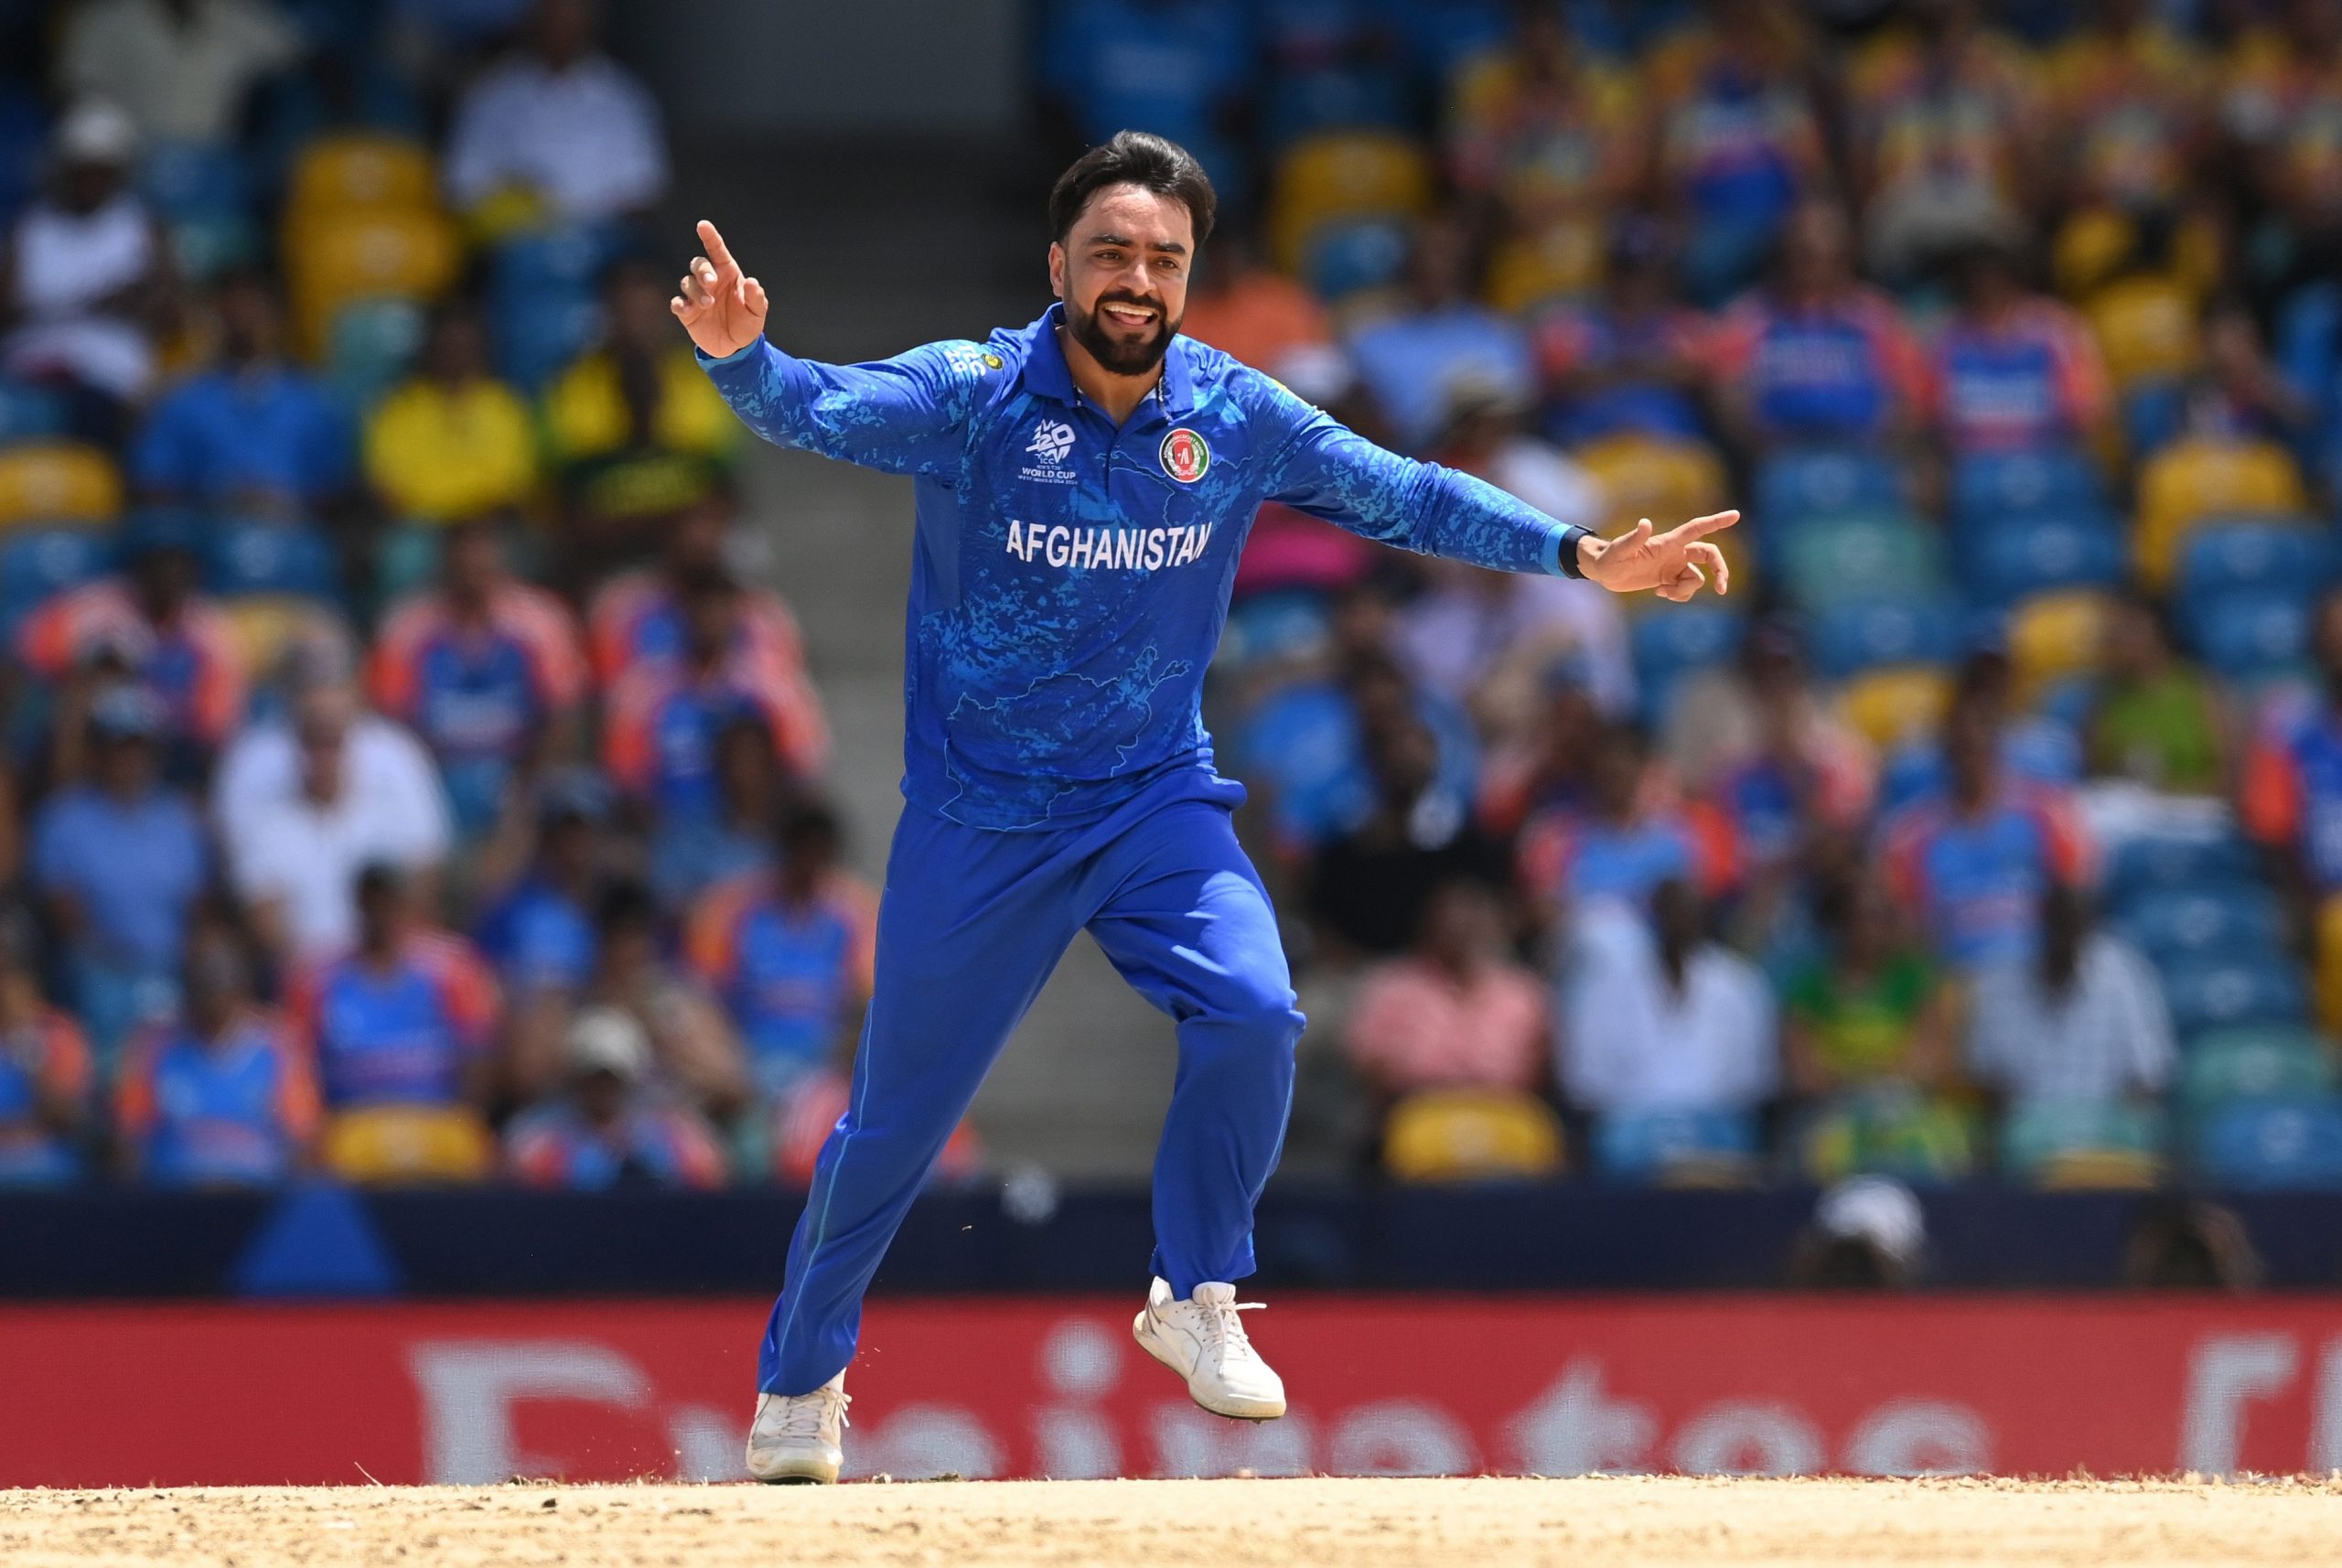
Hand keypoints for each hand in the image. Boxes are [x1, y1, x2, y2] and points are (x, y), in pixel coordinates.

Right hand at [670, 219, 768, 358]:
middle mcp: (710, 280)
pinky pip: (677, 303)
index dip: (709, 236)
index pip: (717, 250)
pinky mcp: (687, 312)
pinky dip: (680, 304)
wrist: (736, 348)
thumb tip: (753, 283)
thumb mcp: (757, 312)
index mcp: (728, 273)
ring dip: (695, 291)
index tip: (702, 225)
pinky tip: (688, 310)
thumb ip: (756, 298)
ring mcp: (696, 295)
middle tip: (711, 283)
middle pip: (698, 264)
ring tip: (708, 304)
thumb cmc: (747, 323)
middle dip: (702, 271)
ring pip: (686, 282)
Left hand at [1578, 510, 1737, 602]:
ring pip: (1696, 579)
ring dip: (1685, 591)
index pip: (1697, 529)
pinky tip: (1660, 594)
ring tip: (1663, 593)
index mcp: (1668, 543)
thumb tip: (1645, 523)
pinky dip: (1679, 596)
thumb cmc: (1608, 558)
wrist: (1604, 573)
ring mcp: (1673, 566)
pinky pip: (1686, 590)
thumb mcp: (1619, 551)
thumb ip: (1633, 538)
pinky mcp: (1669, 579)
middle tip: (1721, 589)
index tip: (1736, 515)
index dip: (1716, 521)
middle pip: (1709, 556)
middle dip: (1720, 571)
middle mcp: (1675, 552)